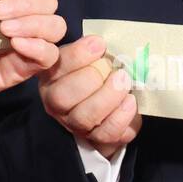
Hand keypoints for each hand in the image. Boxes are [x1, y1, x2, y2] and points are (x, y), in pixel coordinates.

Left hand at [0, 0, 65, 112]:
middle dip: (27, 3)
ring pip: (55, 27)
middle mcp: (19, 18)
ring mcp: (22, 44)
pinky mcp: (20, 70)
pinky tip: (16, 45)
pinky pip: (48, 57)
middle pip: (49, 0)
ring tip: (4, 30)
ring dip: (34, 23)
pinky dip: (39, 48)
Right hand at [39, 33, 140, 159]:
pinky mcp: (94, 139)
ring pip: (84, 117)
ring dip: (108, 98)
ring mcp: (73, 123)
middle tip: (114, 69)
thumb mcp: (89, 56)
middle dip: (91, 80)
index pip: (56, 66)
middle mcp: (55, 101)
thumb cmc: (95, 72)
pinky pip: (105, 134)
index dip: (78, 55)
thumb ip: (91, 49)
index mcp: (51, 75)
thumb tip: (99, 43)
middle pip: (62, 96)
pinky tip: (131, 101)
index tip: (99, 45)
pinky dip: (120, 117)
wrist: (106, 103)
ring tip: (124, 82)